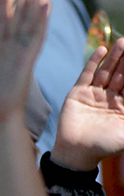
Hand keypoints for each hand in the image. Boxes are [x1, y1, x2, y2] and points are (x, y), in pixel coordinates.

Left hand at [0, 0, 49, 131]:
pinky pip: (35, 37)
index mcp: (1, 53)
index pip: (4, 22)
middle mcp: (14, 50)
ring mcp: (22, 54)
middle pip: (20, 16)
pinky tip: (45, 5)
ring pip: (30, 23)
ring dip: (35, 3)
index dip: (5, 4)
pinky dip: (40, 22)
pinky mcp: (27, 61)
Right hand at [49, 38, 123, 170]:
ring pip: (107, 72)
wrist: (76, 153)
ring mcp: (94, 95)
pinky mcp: (78, 94)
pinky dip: (94, 62)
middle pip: (122, 75)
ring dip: (115, 57)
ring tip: (122, 42)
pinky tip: (102, 50)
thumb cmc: (105, 146)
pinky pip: (87, 75)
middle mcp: (110, 98)